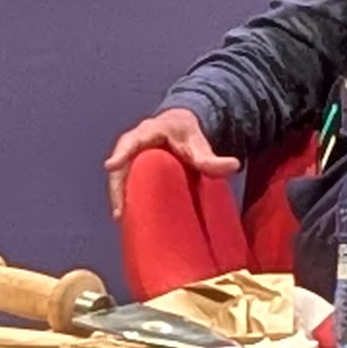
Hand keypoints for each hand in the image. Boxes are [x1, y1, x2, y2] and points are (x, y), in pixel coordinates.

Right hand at [102, 106, 237, 218]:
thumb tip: (234, 165)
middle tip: (120, 211)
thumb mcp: (198, 141)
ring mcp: (129, 157)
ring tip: (123, 220)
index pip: (132, 141)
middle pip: (120, 165)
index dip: (122, 154)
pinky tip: (129, 218)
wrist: (178, 128)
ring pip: (119, 177)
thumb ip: (212, 157)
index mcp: (148, 131)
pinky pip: (125, 184)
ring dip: (119, 197)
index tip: (112, 166)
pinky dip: (126, 198)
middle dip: (117, 187)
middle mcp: (133, 144)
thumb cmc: (186, 133)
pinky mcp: (131, 170)